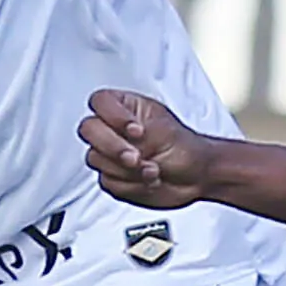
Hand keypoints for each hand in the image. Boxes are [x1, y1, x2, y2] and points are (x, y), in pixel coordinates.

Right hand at [80, 90, 220, 209]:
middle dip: (114, 147)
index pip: (100, 101)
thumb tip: (122, 135)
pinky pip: (107, 181)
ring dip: (128, 169)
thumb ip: (137, 129)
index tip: (136, 131)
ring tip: (153, 169)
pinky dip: (131, 184)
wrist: (196, 177)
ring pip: (96, 158)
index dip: (113, 117)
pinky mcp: (113, 177)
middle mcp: (114, 129)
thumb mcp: (163, 130)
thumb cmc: (186, 148)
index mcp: (126, 108)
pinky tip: (148, 180)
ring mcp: (111, 154)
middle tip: (136, 157)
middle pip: (89, 130)